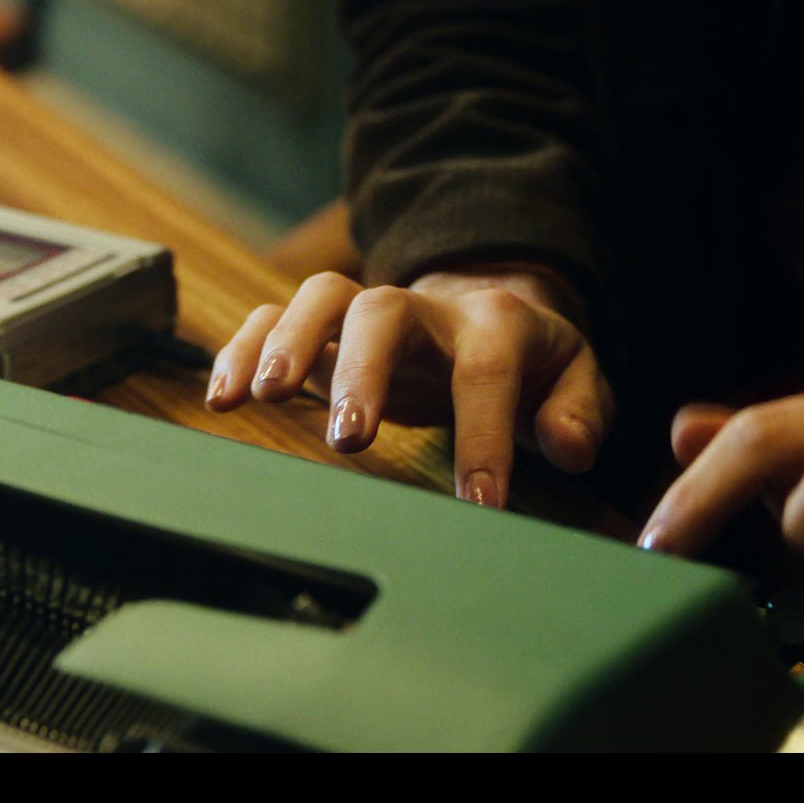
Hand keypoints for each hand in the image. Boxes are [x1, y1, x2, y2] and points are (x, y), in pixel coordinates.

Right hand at [205, 265, 615, 508]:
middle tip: (347, 441)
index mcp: (496, 324)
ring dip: (288, 343)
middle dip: (361, 371)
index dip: (485, 436)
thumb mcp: (577, 382)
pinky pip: (274, 316)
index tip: (480, 503)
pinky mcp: (326, 328)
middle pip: (383, 312)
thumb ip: (580, 412)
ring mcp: (369, 312)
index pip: (488, 371)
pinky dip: (243, 348)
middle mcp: (425, 308)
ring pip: (321, 299)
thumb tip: (569, 446)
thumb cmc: (533, 365)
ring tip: (261, 398)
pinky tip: (223, 398)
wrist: (490, 312)